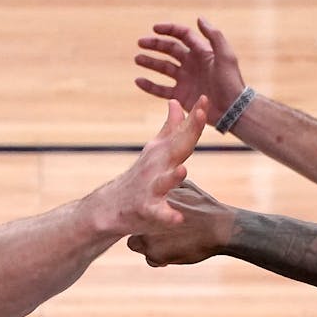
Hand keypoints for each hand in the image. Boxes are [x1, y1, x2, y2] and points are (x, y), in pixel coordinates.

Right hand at [103, 97, 208, 234]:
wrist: (111, 206)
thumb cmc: (141, 177)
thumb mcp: (156, 150)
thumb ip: (170, 128)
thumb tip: (177, 102)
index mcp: (163, 152)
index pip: (182, 131)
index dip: (195, 116)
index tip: (205, 97)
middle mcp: (157, 165)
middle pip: (176, 147)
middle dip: (189, 132)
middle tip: (200, 114)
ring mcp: (151, 187)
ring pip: (164, 181)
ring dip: (173, 176)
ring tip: (182, 170)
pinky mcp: (147, 209)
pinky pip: (158, 213)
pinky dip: (167, 216)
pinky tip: (177, 218)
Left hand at [126, 180, 234, 265]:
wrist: (220, 227)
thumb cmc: (206, 207)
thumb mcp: (186, 189)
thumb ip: (171, 189)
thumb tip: (170, 183)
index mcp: (151, 201)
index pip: (135, 211)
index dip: (144, 218)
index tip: (154, 222)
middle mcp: (145, 217)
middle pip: (133, 230)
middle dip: (144, 233)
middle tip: (161, 235)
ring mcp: (148, 237)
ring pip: (139, 247)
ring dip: (152, 248)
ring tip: (171, 245)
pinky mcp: (156, 254)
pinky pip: (152, 261)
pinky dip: (163, 259)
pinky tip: (177, 253)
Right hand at [135, 17, 246, 127]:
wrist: (232, 110)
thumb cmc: (231, 82)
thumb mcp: (225, 56)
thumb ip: (214, 36)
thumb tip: (199, 18)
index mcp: (201, 52)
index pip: (182, 36)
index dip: (169, 29)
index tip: (155, 28)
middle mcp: (191, 64)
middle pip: (169, 49)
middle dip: (155, 44)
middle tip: (140, 43)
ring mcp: (185, 80)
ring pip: (163, 68)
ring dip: (150, 62)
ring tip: (138, 59)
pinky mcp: (181, 96)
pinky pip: (161, 90)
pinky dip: (149, 86)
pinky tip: (138, 81)